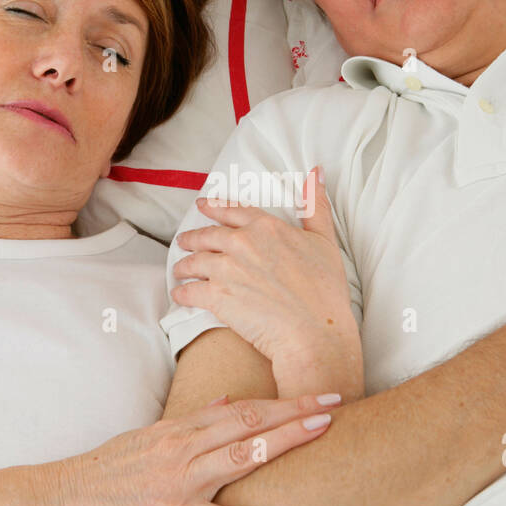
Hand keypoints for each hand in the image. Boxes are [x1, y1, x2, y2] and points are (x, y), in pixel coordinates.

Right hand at [51, 391, 341, 505]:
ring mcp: (177, 481)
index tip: (320, 394)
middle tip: (336, 402)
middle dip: (296, 411)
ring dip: (284, 442)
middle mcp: (183, 447)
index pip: (242, 408)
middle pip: (249, 422)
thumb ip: (190, 420)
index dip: (284, 400)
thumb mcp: (148, 435)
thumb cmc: (105, 470)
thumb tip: (226, 401)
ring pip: (240, 456)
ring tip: (323, 433)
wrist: (59, 497)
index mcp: (180, 429)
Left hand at [172, 167, 360, 378]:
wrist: (314, 333)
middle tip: (184, 240)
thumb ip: (315, 205)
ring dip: (185, 265)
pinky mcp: (216, 297)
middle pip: (208, 235)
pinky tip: (180, 294)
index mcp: (266, 227)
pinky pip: (190, 291)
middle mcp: (242, 244)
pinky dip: (182, 292)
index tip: (203, 205)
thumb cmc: (325, 291)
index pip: (233, 211)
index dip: (216, 207)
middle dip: (193, 238)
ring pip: (194, 262)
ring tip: (180, 269)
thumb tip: (315, 172)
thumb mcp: (325, 241)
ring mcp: (226, 270)